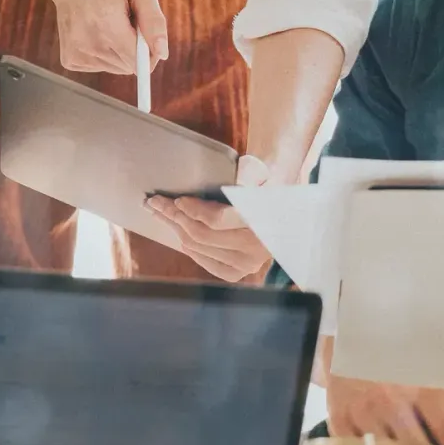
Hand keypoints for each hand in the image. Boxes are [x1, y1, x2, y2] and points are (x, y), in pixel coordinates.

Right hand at [40, 0, 167, 73]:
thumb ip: (154, 20)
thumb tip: (163, 54)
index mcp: (106, 22)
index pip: (138, 61)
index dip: (149, 50)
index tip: (144, 31)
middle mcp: (87, 42)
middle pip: (130, 66)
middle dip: (134, 45)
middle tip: (123, 18)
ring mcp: (75, 53)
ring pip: (118, 67)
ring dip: (120, 48)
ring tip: (108, 21)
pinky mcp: (70, 60)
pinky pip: (103, 66)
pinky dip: (105, 51)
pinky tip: (96, 29)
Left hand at [146, 156, 272, 280]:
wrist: (288, 216)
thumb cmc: (271, 188)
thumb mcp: (265, 174)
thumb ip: (248, 172)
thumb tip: (228, 172)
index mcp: (264, 220)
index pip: (218, 220)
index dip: (194, 210)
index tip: (178, 199)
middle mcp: (255, 247)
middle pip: (202, 235)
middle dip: (175, 216)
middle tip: (155, 202)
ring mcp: (246, 264)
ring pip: (198, 248)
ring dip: (175, 229)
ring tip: (159, 212)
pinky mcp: (237, 273)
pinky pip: (202, 260)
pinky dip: (187, 245)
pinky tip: (177, 230)